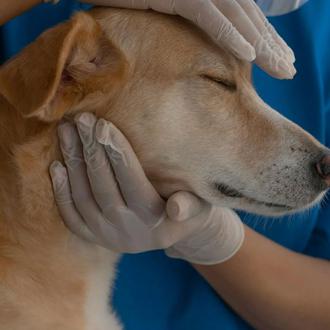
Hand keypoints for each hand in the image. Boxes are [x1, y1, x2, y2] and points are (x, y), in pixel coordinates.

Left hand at [49, 113, 243, 263]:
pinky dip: (62, 192)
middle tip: (81, 120)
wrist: (172, 233)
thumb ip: (190, 206)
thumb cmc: (189, 210)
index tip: (103, 125)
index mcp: (154, 221)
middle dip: (92, 150)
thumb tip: (178, 208)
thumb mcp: (199, 209)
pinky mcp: (94, 238)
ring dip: (73, 163)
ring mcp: (107, 237)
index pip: (132, 181)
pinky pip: (72, 217)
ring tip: (66, 132)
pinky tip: (57, 166)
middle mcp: (127, 231)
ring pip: (84, 198)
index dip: (117, 153)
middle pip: (104, 187)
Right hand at [83, 0, 295, 78]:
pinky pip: (209, 15)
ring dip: (262, 43)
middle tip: (289, 67)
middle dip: (271, 42)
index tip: (277, 56)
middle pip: (247, 13)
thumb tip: (203, 38)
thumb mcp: (162, 7)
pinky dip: (230, 34)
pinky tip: (250, 55)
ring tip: (281, 68)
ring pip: (237, 14)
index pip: (242, 12)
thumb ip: (187, 18)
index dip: (262, 34)